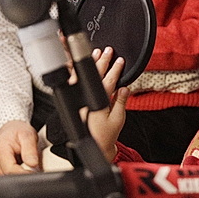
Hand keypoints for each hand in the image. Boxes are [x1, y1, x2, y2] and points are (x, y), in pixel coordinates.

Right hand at [0, 119, 41, 173]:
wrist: (10, 129)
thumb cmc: (17, 131)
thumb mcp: (28, 135)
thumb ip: (30, 150)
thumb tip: (33, 164)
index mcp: (0, 150)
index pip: (10, 170)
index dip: (24, 174)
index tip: (34, 172)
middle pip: (8, 176)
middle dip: (22, 173)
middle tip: (31, 164)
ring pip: (8, 177)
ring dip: (19, 173)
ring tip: (24, 162)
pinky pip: (8, 176)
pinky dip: (16, 172)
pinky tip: (19, 165)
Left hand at [82, 48, 128, 162]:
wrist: (94, 145)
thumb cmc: (105, 135)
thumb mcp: (118, 119)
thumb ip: (121, 102)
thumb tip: (125, 88)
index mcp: (98, 102)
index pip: (108, 81)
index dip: (115, 70)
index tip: (120, 61)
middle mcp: (86, 99)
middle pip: (95, 75)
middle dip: (102, 61)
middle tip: (108, 51)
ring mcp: (79, 99)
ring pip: (82, 77)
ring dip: (90, 64)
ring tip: (96, 53)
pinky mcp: (75, 102)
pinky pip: (73, 83)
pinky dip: (75, 72)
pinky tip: (77, 65)